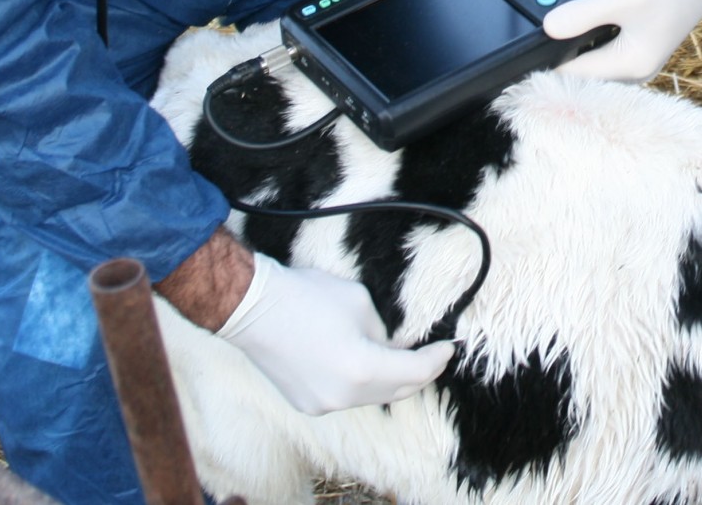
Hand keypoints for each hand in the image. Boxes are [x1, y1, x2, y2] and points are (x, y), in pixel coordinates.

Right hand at [217, 253, 453, 415]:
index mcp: (363, 369)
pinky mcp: (306, 404)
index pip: (415, 371)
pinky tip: (364, 367)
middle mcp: (344, 396)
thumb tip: (392, 347)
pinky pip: (345, 398)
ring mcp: (323, 404)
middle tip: (433, 357)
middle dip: (419, 374)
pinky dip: (361, 385)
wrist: (253, 307)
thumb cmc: (306, 296)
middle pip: (397, 392)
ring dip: (389, 381)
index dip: (437, 359)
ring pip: (371, 397)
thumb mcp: (361, 303)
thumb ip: (384, 332)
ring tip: (400, 359)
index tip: (448, 348)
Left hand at [542, 0, 701, 82]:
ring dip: (593, 1)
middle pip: (582, 52)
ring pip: (593, 34)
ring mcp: (634, 53)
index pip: (574, 73)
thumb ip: (582, 14)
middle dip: (578, 16)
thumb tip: (548, 29)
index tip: (548, 21)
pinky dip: (604, 1)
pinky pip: (607, 25)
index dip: (553, 51)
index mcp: (630, 66)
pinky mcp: (635, 38)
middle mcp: (633, 68)